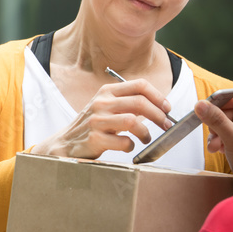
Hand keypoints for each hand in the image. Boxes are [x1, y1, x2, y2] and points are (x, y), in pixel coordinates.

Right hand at [32, 79, 172, 158]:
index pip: (139, 85)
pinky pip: (124, 141)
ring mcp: (97, 120)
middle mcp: (102, 103)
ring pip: (133, 121)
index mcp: (107, 92)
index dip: (158, 96)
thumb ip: (127, 103)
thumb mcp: (105, 107)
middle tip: (166, 125)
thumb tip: (158, 107)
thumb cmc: (92, 126)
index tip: (167, 108)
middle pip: (140, 103)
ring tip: (146, 138)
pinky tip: (128, 147)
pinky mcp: (95, 139)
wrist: (65, 144)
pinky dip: (131, 146)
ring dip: (146, 132)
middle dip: (159, 115)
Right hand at [194, 90, 232, 190]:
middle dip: (219, 119)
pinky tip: (218, 150)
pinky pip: (228, 139)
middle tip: (212, 127)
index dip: (232, 97)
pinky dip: (220, 142)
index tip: (218, 104)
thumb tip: (202, 105)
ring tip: (214, 143)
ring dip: (217, 132)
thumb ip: (217, 120)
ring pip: (229, 126)